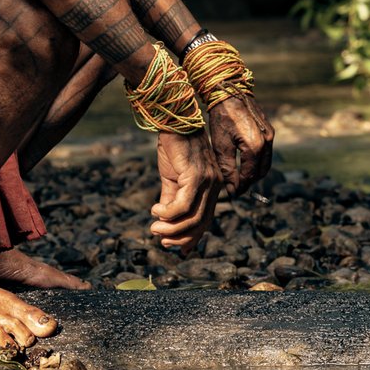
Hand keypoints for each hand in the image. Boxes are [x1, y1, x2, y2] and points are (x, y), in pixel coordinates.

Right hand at [150, 131, 223, 252]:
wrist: (174, 121)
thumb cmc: (175, 147)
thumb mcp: (173, 178)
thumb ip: (171, 199)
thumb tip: (164, 222)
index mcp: (212, 187)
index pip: (206, 219)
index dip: (192, 237)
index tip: (177, 248)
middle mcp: (214, 186)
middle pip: (201, 223)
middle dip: (180, 237)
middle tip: (160, 239)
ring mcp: (207, 181)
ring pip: (192, 218)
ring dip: (170, 228)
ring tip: (154, 227)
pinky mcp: (196, 176)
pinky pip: (183, 205)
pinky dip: (167, 213)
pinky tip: (155, 210)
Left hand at [204, 94, 274, 195]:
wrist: (229, 92)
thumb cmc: (222, 118)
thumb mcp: (221, 146)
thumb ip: (228, 169)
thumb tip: (231, 189)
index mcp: (255, 146)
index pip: (250, 175)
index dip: (241, 187)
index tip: (231, 193)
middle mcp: (267, 141)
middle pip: (261, 171)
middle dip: (249, 181)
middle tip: (236, 187)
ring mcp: (270, 135)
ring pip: (266, 162)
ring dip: (255, 172)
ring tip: (239, 177)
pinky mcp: (269, 130)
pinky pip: (266, 152)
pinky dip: (258, 161)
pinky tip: (245, 162)